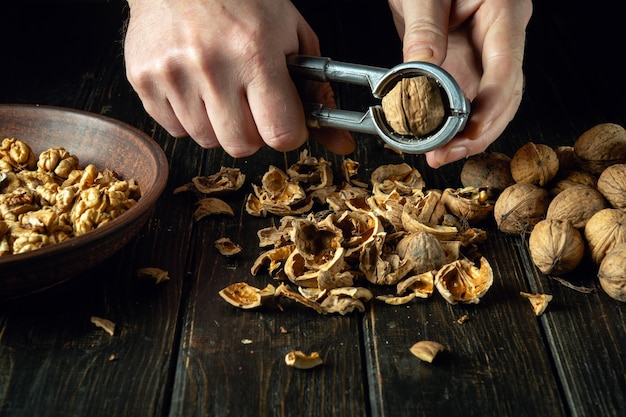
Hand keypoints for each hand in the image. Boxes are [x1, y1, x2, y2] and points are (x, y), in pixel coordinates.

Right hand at [123, 0, 353, 157]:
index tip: (285, 122)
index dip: (288, 133)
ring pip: (207, 140)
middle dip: (254, 133)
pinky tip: (194, 87)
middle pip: (242, 145)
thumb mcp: (290, 34)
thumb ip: (316, 89)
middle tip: (251, 105)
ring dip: (220, 125)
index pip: (280, 133)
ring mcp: (172, 74)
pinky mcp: (143, 80)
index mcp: (255, 52)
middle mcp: (211, 66)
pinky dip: (189, 117)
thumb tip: (341, 142)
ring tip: (220, 89)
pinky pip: (174, 129)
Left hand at [388, 0, 532, 167]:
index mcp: (504, 11)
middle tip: (445, 154)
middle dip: (477, 132)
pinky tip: (434, 137)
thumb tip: (420, 69)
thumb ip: (424, 29)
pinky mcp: (466, 61)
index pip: (506, 69)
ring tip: (438, 153)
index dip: (489, 109)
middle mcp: (501, 35)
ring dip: (464, 133)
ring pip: (487, 102)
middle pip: (503, 95)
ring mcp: (486, 51)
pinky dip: (450, 120)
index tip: (467, 134)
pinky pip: (465, 97)